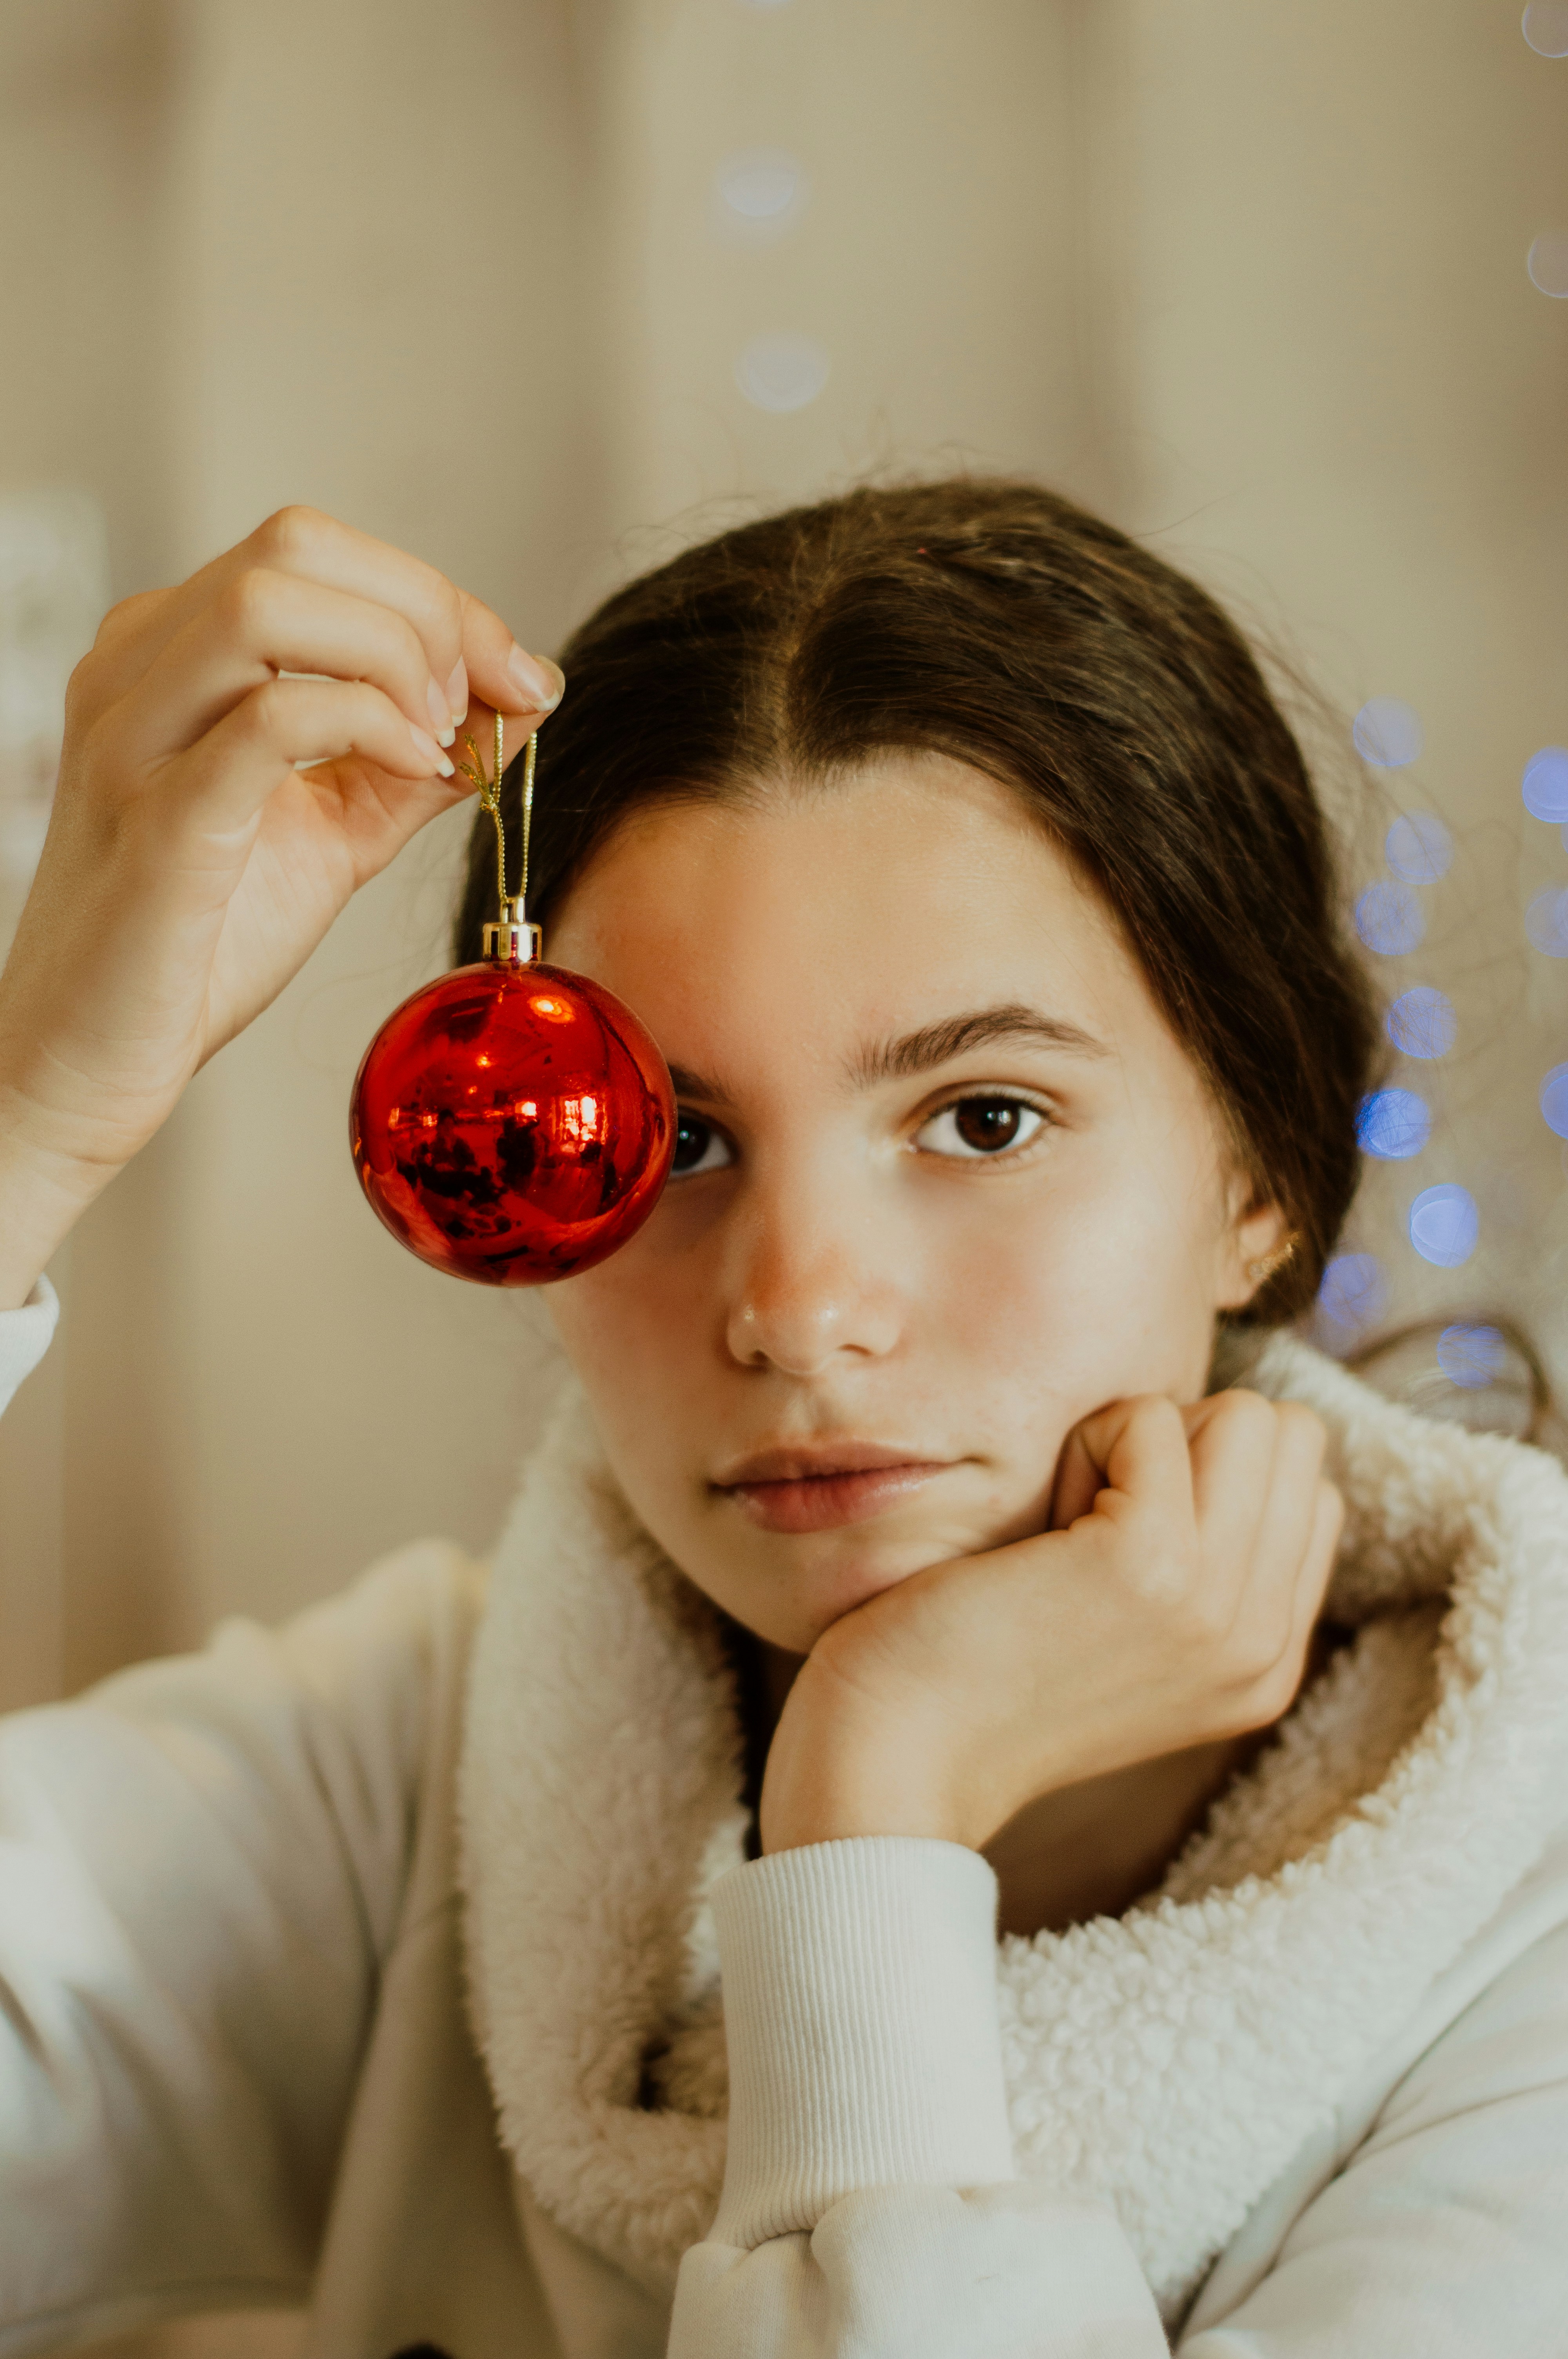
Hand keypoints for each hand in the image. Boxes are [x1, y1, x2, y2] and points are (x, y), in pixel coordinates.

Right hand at [0, 506, 561, 1308]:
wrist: (89, 1057)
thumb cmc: (196, 946)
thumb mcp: (333, 833)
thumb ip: (414, 765)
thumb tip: (519, 700)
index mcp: (173, 653)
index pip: (316, 552)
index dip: (440, 599)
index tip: (517, 677)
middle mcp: (136, 667)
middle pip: (298, 544)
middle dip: (425, 609)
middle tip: (479, 703)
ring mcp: (134, 733)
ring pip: (272, 601)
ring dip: (393, 655)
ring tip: (438, 737)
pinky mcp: (157, 814)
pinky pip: (268, 717)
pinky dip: (368, 725)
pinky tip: (413, 770)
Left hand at [757, 1389, 1342, 1855]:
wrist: (897, 1760)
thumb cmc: (979, 1675)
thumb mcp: (1133, 1639)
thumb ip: (1207, 1567)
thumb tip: (1225, 1443)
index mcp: (1267, 1661)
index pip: (1311, 1490)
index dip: (1209, 1474)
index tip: (1121, 1540)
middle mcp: (1263, 1641)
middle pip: (1290, 1438)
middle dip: (1188, 1443)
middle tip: (1094, 1521)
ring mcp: (1215, 1603)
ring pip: (1248, 1416)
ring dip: (1142, 1440)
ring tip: (1071, 1524)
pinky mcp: (1150, 1561)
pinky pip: (1151, 1418)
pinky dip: (1085, 1442)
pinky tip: (1040, 1527)